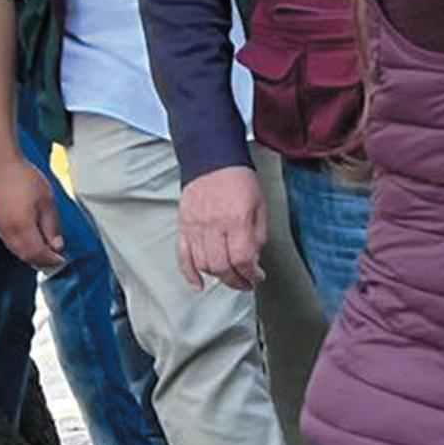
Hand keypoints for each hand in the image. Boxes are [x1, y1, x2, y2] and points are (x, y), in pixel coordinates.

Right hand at [0, 151, 64, 269]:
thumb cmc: (22, 177)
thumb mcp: (47, 200)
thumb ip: (52, 225)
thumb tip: (56, 245)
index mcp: (22, 227)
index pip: (39, 254)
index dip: (52, 260)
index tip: (62, 259)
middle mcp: (9, 231)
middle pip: (26, 256)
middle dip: (42, 261)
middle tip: (56, 259)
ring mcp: (0, 226)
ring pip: (17, 251)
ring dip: (32, 255)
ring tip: (46, 252)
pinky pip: (10, 242)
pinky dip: (22, 247)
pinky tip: (32, 241)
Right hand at [177, 165, 268, 291]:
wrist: (212, 159)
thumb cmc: (239, 180)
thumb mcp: (260, 205)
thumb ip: (258, 234)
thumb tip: (254, 260)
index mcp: (236, 219)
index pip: (242, 258)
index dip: (251, 274)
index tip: (257, 277)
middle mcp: (213, 225)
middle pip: (222, 266)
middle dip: (236, 281)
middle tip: (246, 284)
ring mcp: (195, 227)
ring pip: (203, 264)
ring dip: (218, 277)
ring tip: (229, 278)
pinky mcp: (183, 226)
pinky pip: (183, 255)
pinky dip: (189, 273)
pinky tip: (198, 285)